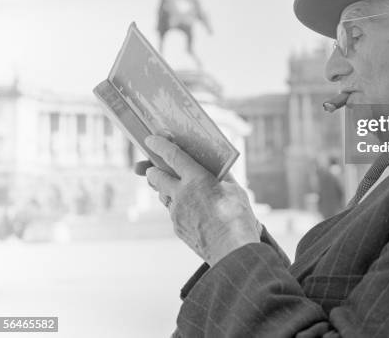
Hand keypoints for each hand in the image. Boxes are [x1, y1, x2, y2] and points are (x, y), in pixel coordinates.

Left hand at [142, 135, 260, 265]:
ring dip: (164, 188)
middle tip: (151, 166)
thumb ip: (221, 176)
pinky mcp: (177, 227)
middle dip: (152, 169)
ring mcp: (176, 212)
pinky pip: (172, 211)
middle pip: (156, 177)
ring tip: (175, 186)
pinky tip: (190, 207)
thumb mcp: (234, 189)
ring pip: (162, 195)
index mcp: (197, 178)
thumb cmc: (237, 216)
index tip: (151, 140)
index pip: (172, 156)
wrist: (232, 250)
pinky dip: (176, 205)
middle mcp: (181, 193)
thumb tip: (216, 167)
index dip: (160, 145)